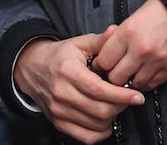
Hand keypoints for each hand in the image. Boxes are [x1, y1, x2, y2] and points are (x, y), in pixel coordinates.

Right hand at [13, 31, 144, 144]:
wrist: (30, 67)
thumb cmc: (57, 56)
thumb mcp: (78, 44)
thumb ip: (100, 41)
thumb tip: (116, 32)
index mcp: (68, 71)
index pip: (100, 90)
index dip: (122, 96)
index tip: (137, 96)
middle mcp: (61, 92)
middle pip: (101, 110)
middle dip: (121, 107)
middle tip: (128, 100)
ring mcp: (58, 110)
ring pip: (96, 124)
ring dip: (112, 118)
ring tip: (114, 106)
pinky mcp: (58, 122)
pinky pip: (86, 137)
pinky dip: (100, 132)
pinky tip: (104, 121)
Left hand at [93, 0, 166, 89]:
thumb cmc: (156, 13)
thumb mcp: (129, 20)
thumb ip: (117, 39)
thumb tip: (104, 56)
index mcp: (128, 33)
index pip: (104, 61)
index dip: (100, 65)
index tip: (101, 66)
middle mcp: (142, 49)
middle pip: (117, 77)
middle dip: (113, 76)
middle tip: (114, 73)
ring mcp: (159, 60)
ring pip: (136, 84)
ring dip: (131, 81)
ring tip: (130, 75)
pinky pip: (154, 84)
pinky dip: (147, 82)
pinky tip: (144, 75)